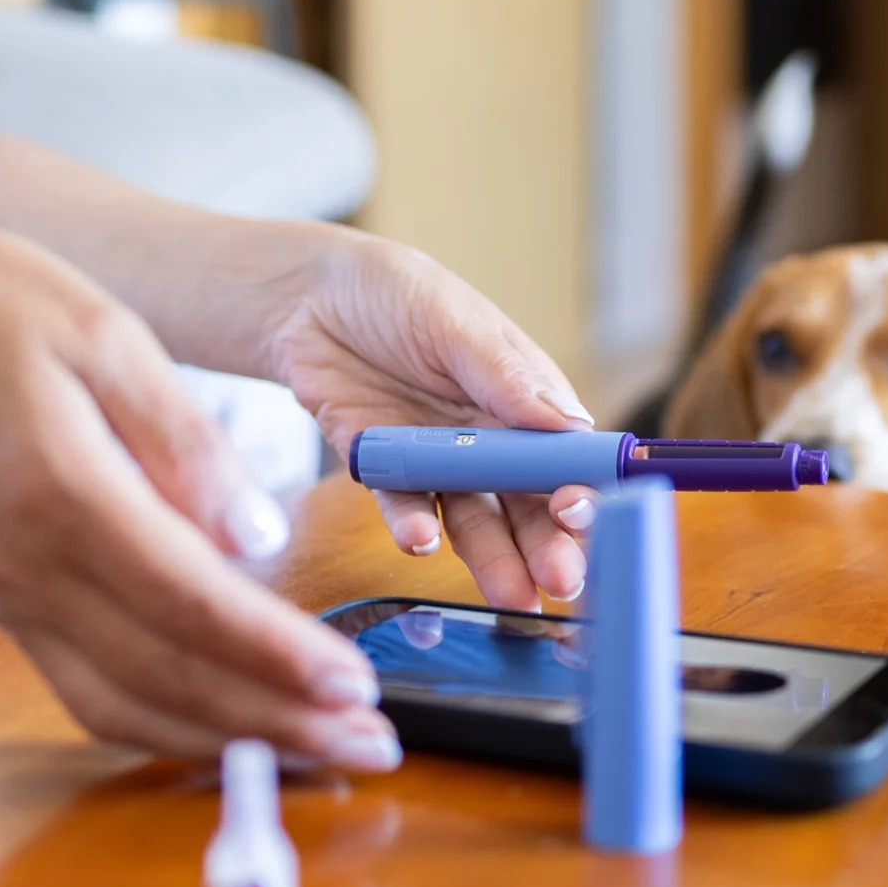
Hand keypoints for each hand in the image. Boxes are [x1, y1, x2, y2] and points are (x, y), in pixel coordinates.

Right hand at [0, 210, 396, 767]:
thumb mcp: (107, 337)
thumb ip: (185, 442)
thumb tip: (256, 537)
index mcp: (61, 491)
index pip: (189, 602)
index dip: (277, 654)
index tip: (355, 684)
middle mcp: (27, 566)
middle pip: (167, 676)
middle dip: (279, 721)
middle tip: (372, 742)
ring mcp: (9, 596)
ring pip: (126, 706)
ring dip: (231, 741)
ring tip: (321, 748)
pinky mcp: (7, 605)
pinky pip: (91, 692)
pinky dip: (167, 726)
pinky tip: (232, 727)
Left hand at [264, 233, 599, 610]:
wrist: (304, 297)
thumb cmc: (394, 292)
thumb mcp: (453, 320)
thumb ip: (505, 374)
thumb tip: (570, 423)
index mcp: (525, 398)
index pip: (567, 454)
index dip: (583, 485)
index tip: (583, 511)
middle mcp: (490, 438)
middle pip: (529, 503)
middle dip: (550, 544)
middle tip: (563, 582)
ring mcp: (440, 461)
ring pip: (476, 520)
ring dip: (496, 558)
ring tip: (512, 594)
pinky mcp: (385, 473)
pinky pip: (405, 508)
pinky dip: (415, 526)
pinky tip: (422, 540)